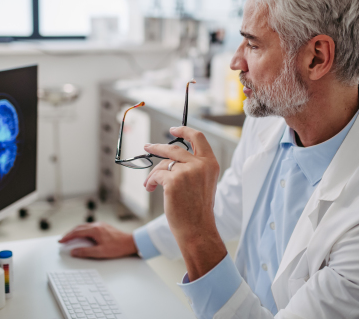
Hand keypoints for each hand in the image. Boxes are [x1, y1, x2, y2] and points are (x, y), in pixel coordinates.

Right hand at [58, 222, 137, 258]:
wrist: (130, 242)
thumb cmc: (117, 247)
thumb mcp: (100, 252)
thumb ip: (85, 252)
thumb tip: (74, 251)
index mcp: (95, 230)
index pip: (77, 232)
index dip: (67, 237)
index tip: (61, 241)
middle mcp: (97, 225)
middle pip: (79, 228)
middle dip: (69, 233)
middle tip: (63, 240)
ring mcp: (101, 225)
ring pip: (84, 226)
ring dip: (76, 232)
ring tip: (70, 238)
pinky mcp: (104, 227)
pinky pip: (90, 227)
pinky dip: (83, 231)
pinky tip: (83, 235)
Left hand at [143, 126, 225, 280]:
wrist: (197, 229)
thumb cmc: (197, 210)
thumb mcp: (202, 182)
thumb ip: (193, 167)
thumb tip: (170, 157)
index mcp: (210, 163)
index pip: (198, 137)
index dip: (184, 130)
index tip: (173, 129)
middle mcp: (200, 164)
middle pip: (174, 147)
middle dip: (157, 147)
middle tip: (148, 146)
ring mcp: (186, 172)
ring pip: (163, 164)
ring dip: (154, 173)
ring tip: (150, 184)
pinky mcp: (173, 181)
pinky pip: (156, 175)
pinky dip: (151, 181)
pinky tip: (151, 188)